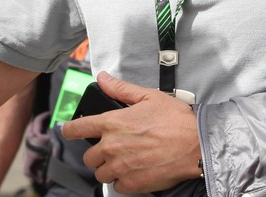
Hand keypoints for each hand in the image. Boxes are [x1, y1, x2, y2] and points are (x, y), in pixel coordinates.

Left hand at [59, 73, 201, 193]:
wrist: (196, 146)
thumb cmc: (176, 121)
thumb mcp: (148, 96)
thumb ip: (120, 89)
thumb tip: (103, 78)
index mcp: (112, 123)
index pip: (77, 128)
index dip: (69, 129)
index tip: (69, 130)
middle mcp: (112, 146)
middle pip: (88, 156)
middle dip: (97, 153)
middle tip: (111, 148)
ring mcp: (121, 167)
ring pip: (101, 173)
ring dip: (108, 168)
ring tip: (124, 161)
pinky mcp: (132, 183)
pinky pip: (117, 186)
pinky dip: (122, 181)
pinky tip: (134, 171)